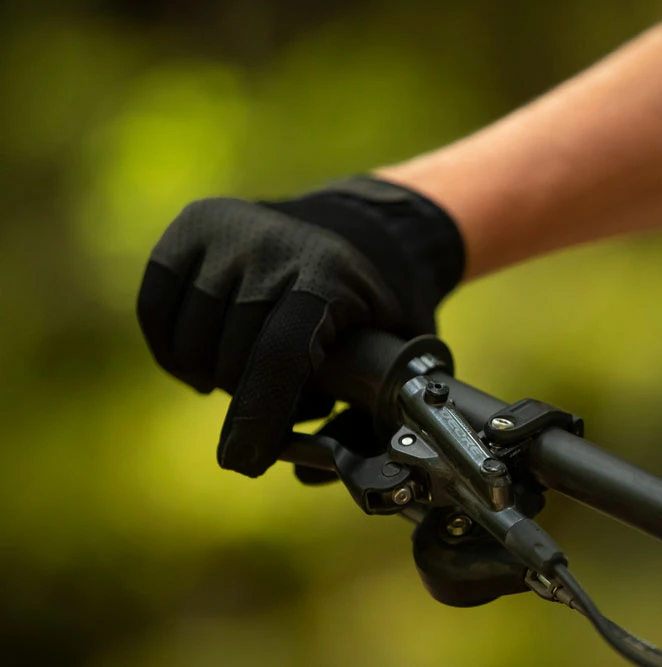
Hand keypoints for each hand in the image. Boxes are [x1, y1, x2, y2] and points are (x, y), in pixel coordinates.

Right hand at [137, 176, 463, 477]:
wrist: (356, 230)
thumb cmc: (372, 310)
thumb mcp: (393, 351)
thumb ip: (365, 413)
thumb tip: (307, 475)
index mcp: (328, 275)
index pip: (277, 354)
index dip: (258, 415)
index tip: (243, 461)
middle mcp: (272, 244)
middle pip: (230, 356)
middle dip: (250, 398)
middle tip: (279, 396)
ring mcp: (227, 230)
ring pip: (190, 341)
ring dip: (212, 374)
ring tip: (252, 370)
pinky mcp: (190, 226)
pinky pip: (155, 308)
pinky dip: (172, 347)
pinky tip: (202, 360)